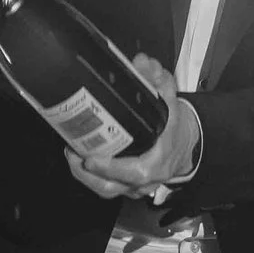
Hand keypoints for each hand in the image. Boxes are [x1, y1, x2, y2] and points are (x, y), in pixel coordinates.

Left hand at [67, 56, 200, 201]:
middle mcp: (145, 180)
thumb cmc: (174, 125)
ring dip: (83, 175)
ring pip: (104, 190)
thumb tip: (142, 62)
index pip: (136, 172)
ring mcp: (133, 187)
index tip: (90, 158)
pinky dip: (88, 176)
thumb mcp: (171, 100)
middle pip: (111, 187)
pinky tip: (76, 157)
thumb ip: (158, 80)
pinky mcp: (124, 187)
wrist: (184, 144)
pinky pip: (103, 187)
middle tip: (71, 152)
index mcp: (158, 161)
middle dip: (87, 174)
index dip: (111, 169)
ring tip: (70, 152)